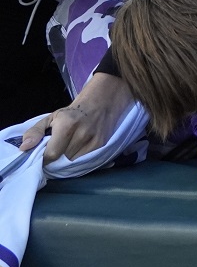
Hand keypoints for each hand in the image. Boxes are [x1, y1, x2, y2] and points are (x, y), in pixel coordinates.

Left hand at [17, 74, 135, 163]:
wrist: (101, 103)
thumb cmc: (72, 112)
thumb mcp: (50, 118)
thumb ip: (35, 132)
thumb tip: (24, 148)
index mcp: (66, 125)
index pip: (51, 153)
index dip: (44, 159)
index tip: (41, 157)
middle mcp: (82, 134)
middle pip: (62, 160)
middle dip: (55, 161)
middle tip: (53, 156)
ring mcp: (94, 141)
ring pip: (74, 163)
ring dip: (66, 163)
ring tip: (64, 155)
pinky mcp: (102, 146)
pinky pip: (85, 162)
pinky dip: (78, 161)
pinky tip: (75, 154)